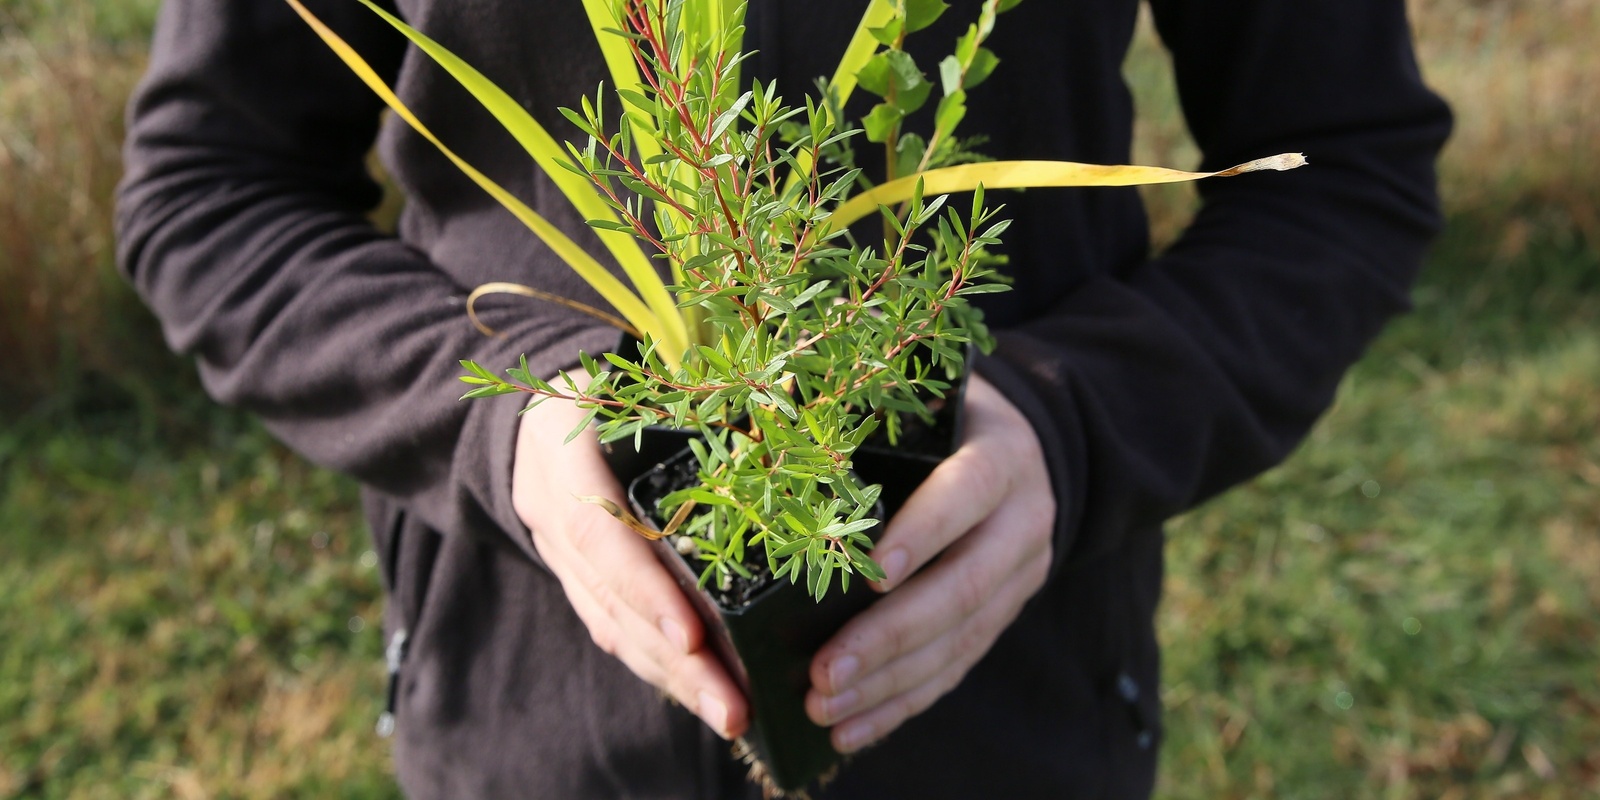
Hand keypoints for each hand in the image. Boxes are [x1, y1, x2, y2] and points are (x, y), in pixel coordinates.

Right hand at [512, 388, 747, 738]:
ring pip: (613, 626)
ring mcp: (556, 548)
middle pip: (612, 601)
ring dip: (673, 678)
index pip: (600, 533)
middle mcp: (551, 508)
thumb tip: (785, 416)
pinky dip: (656, 663)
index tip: (691, 637)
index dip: (643, 589)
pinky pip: (611, 628)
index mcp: (565, 449)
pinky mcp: (573, 575)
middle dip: (676, 662)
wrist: (529, 407)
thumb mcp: (634, 374)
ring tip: (731, 715)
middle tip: (734, 707)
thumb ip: (689, 401)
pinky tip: (698, 692)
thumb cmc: (608, 380)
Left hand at [805, 373, 1055, 751]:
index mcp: (1002, 457)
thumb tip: (771, 412)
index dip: (920, 535)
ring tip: (826, 708)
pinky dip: (903, 703)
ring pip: (959, 640)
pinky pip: (957, 666)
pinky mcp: (1005, 614)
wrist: (1028, 449)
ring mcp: (1021, 576)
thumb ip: (872, 419)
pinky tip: (855, 728)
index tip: (868, 575)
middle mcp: (1024, 520)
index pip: (965, 495)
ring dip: (889, 683)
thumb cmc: (945, 417)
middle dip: (888, 637)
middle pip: (960, 588)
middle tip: (824, 671)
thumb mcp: (926, 401)